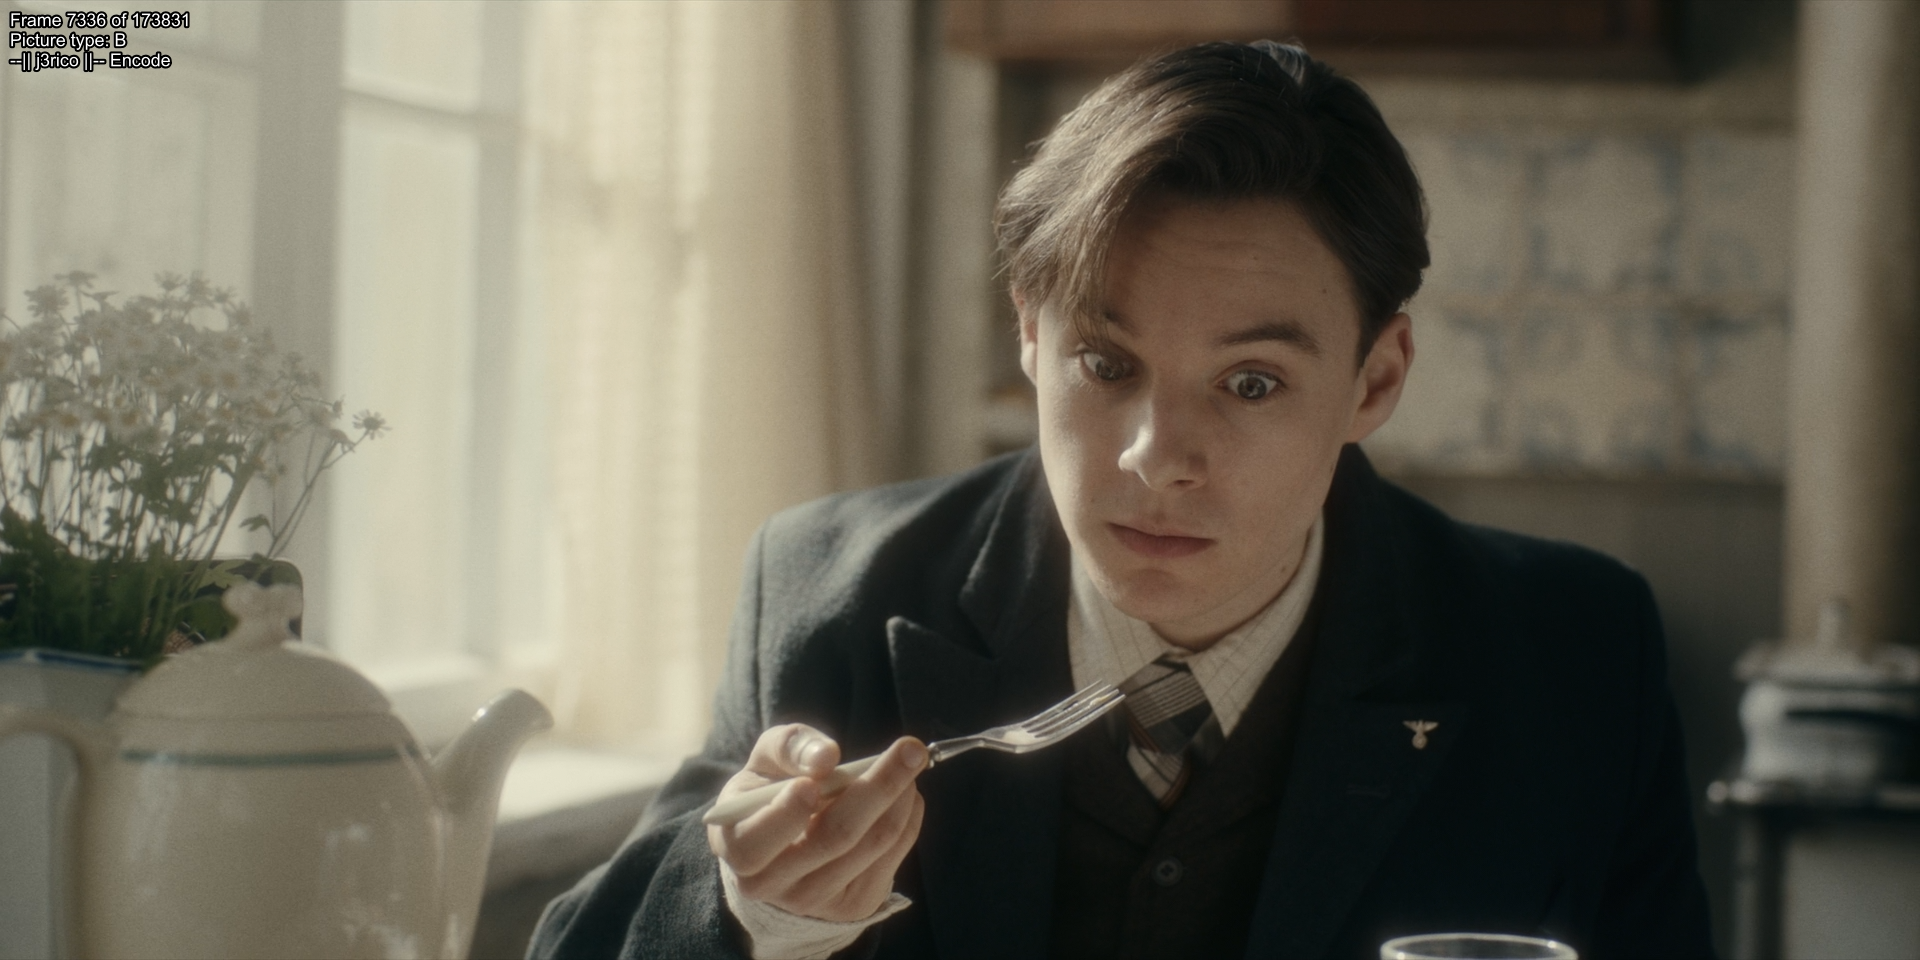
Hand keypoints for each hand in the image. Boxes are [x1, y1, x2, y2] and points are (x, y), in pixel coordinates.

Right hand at [708, 724, 926, 921]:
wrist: (785, 847)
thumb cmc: (772, 790)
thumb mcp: (767, 760)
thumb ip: (789, 747)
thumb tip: (826, 757)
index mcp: (738, 848)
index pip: (754, 844)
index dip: (785, 814)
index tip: (812, 783)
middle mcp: (773, 885)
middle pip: (834, 838)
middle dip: (878, 786)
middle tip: (911, 749)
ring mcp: (815, 901)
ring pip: (872, 844)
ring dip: (901, 796)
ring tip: (910, 761)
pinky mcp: (854, 905)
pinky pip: (892, 855)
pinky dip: (908, 817)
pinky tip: (906, 793)